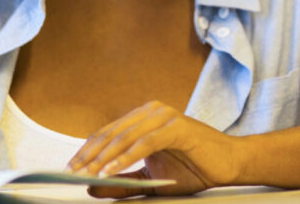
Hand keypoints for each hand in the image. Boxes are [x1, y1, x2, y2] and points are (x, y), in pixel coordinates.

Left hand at [66, 101, 241, 198]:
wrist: (230, 164)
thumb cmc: (194, 168)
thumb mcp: (151, 180)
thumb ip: (123, 182)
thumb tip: (92, 186)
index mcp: (142, 119)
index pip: (106, 134)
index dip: (86, 152)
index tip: (69, 170)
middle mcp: (150, 112)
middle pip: (111, 134)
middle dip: (89, 156)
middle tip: (72, 173)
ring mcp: (163, 117)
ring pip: (124, 137)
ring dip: (103, 158)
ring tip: (88, 174)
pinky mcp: (176, 127)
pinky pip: (144, 143)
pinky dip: (125, 157)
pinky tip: (111, 169)